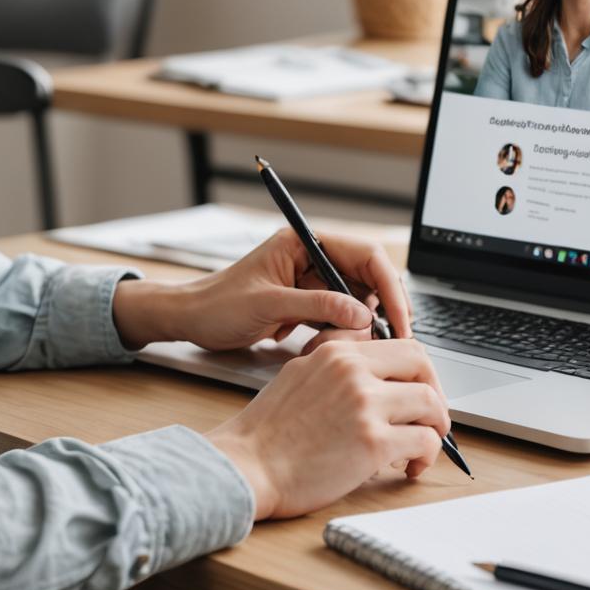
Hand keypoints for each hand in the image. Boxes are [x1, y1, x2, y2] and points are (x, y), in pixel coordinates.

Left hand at [116, 226, 412, 352]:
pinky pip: (337, 316)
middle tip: (386, 339)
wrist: (190, 321)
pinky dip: (337, 335)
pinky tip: (323, 348)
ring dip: (355, 326)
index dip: (388, 285)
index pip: (364, 254)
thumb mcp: (269, 305)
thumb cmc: (218, 305)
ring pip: (354, 301)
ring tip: (343, 346)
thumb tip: (361, 313)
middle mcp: (312, 257)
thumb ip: (317, 306)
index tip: (399, 317)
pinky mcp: (305, 303)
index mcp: (304, 242)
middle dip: (377, 309)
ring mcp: (310, 281)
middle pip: (365, 278)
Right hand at [207, 338, 449, 517]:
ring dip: (435, 428)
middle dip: (435, 393)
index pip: (399, 345)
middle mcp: (354, 371)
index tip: (417, 391)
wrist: (246, 466)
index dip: (417, 371)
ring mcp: (365, 405)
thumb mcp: (299, 374)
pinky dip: (426, 456)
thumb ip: (336, 365)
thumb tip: (371, 371)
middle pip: (422, 366)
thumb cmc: (267, 432)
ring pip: (430, 404)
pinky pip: (424, 441)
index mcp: (336, 353)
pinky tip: (410, 467)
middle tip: (430, 417)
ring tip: (423, 447)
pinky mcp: (372, 442)